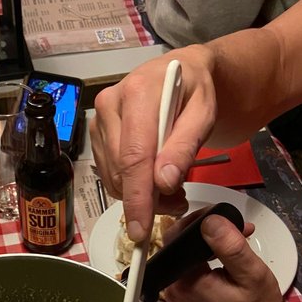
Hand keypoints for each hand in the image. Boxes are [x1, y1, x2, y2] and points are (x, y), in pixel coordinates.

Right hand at [89, 44, 217, 242]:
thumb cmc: (196, 91)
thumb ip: (184, 147)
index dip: (137, 198)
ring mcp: (99, 121)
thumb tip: (163, 183)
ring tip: (170, 190)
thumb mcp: (204, 114)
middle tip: (178, 203)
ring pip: (113, 178)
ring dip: (139, 196)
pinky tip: (152, 180)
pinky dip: (131, 187)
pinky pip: (110, 174)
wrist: (182, 72)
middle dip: (146, 200)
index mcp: (137, 94)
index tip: (140, 229)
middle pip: (121, 172)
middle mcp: (109, 105)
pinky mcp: (96, 135)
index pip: (133, 157)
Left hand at [163, 214, 300, 301]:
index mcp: (185, 284)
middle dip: (207, 230)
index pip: (175, 238)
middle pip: (178, 246)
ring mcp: (178, 296)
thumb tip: (210, 221)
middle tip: (236, 227)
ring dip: (209, 243)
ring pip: (185, 256)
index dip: (196, 220)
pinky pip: (189, 268)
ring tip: (237, 237)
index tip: (221, 215)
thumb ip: (230, 247)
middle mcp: (174, 291)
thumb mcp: (251, 273)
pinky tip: (227, 253)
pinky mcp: (185, 298)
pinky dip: (206, 257)